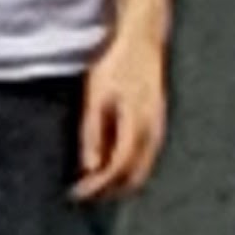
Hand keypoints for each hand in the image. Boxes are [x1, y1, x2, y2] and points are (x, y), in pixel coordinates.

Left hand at [77, 31, 169, 200]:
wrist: (142, 39)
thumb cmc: (115, 63)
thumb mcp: (96, 97)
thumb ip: (93, 133)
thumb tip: (90, 168)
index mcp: (137, 126)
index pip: (118, 169)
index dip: (98, 187)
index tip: (77, 194)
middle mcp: (153, 131)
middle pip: (135, 176)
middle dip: (109, 190)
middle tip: (84, 195)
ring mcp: (158, 126)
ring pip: (142, 168)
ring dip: (119, 181)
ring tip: (94, 185)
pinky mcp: (157, 121)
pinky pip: (146, 155)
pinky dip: (128, 167)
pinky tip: (110, 164)